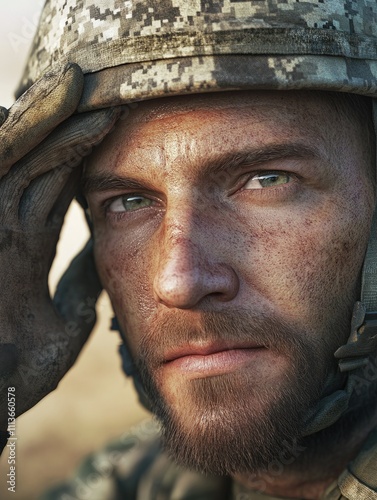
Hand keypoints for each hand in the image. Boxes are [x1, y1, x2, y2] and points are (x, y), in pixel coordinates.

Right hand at [0, 63, 119, 432]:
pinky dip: (24, 133)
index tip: (110, 120)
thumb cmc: (19, 368)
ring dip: (46, 114)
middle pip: (36, 158)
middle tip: (97, 83)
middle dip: (63, 120)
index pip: (54, 182)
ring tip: (78, 80)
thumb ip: (84, 281)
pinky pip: (5, 167)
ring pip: (18, 153)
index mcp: (26, 242)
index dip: (78, 148)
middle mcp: (5, 223)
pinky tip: (49, 100)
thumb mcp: (67, 317)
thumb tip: (109, 254)